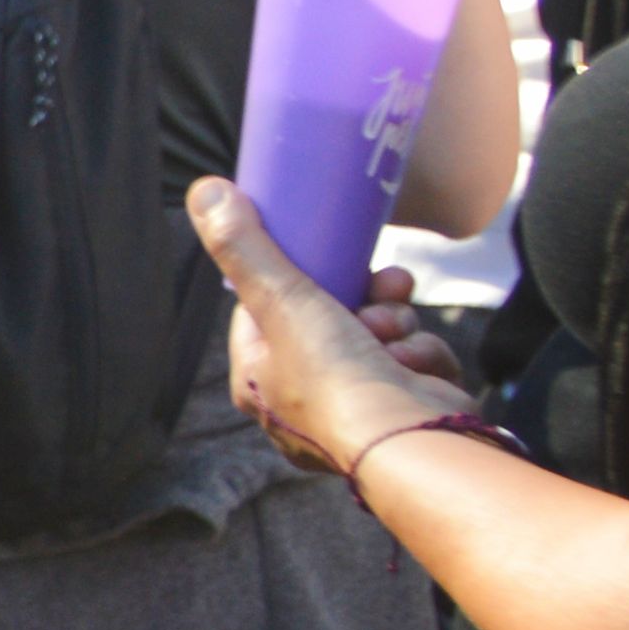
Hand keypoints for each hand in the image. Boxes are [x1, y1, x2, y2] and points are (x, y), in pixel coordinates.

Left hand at [188, 178, 458, 474]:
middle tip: (383, 287)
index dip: (300, 277)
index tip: (327, 255)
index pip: (270, 310)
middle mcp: (302, 401)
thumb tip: (205, 190)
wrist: (407, 439)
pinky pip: (416, 360)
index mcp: (258, 380)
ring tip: (393, 338)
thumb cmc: (333, 375)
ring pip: (383, 333)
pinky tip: (417, 369)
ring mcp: (357, 409)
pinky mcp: (406, 411)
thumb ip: (246, 246)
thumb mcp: (282, 299)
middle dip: (366, 299)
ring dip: (396, 326)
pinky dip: (422, 357)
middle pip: (335, 317)